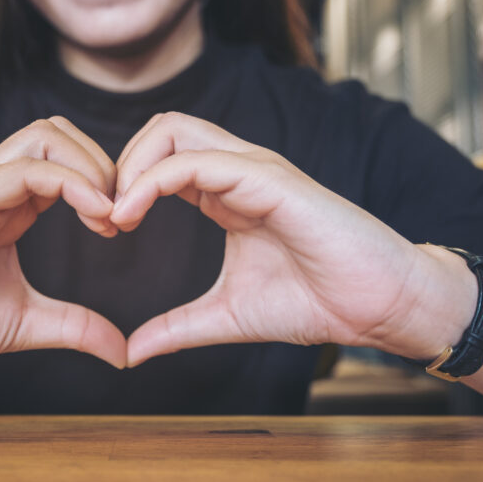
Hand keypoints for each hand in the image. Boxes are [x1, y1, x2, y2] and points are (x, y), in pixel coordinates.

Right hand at [0, 117, 124, 379]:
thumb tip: (123, 351)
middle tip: (121, 215)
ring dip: (90, 167)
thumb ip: (73, 327)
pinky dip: (68, 184)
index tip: (122, 227)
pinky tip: (94, 217)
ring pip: (42, 137)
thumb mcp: (23, 324)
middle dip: (103, 163)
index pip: (64, 159)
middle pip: (57, 132)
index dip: (104, 183)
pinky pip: (18, 172)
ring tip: (109, 215)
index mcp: (8, 208)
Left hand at [110, 112, 433, 365]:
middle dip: (119, 165)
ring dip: (130, 167)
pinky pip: (197, 161)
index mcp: (226, 192)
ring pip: (173, 130)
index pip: (160, 159)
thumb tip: (131, 353)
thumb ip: (178, 328)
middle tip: (103, 218)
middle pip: (160, 129)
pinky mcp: (270, 179)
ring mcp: (254, 168)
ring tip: (114, 217)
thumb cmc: (317, 302)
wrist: (379, 307)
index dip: (123, 187)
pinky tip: (131, 215)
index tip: (103, 231)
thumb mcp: (228, 316)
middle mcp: (237, 169)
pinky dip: (152, 181)